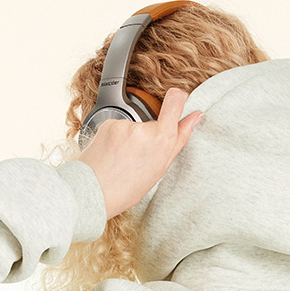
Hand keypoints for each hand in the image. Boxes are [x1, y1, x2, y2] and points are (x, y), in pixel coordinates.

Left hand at [78, 88, 202, 219]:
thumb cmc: (127, 187)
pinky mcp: (108, 123)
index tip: (177, 101)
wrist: (93, 192)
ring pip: (134, 127)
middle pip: (153, 122)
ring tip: (121, 161)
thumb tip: (195, 116)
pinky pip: (118, 128)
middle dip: (149, 136)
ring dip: (130, 140)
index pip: (176, 99)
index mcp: (162, 139)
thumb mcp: (160, 168)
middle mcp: (144, 128)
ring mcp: (125, 125)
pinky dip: (116, 140)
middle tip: (137, 159)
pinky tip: (111, 155)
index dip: (178, 98)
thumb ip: (179, 139)